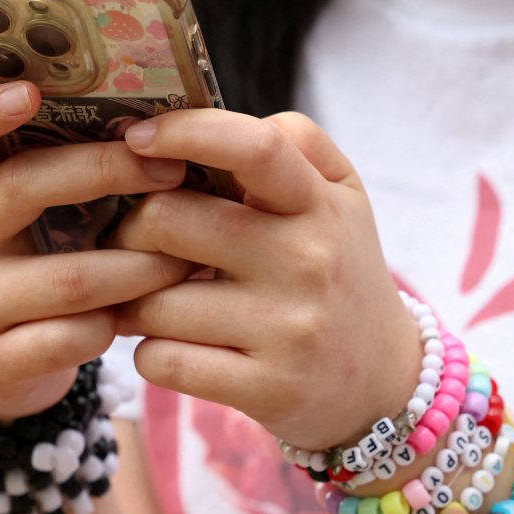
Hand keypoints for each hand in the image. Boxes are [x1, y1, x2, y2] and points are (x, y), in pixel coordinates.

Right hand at [0, 81, 196, 418]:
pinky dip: (120, 322)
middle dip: (107, 171)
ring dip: (140, 265)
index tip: (30, 91)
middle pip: (23, 186)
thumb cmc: (37, 262)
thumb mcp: (36, 212)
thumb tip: (165, 120)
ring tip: (188, 257)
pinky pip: (74, 337)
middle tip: (173, 169)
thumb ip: (70, 166)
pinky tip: (149, 314)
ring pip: (69, 278)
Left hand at [112, 109, 421, 449]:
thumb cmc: (339, 271)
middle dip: (131, 230)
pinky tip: (172, 345)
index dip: (184, 132)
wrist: (383, 382)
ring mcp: (289, 329)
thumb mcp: (341, 198)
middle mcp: (308, 262)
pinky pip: (162, 360)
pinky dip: (150, 352)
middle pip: (169, 221)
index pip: (254, 147)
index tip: (137, 138)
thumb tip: (217, 123)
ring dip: (134, 300)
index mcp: (320, 205)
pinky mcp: (267, 389)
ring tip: (151, 300)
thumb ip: (295, 142)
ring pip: (154, 301)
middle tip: (133, 241)